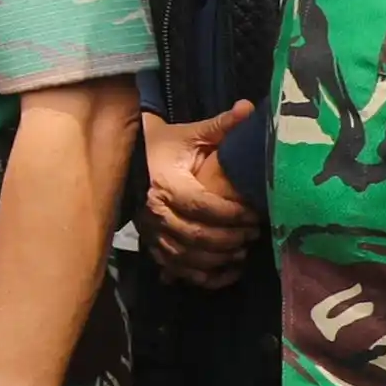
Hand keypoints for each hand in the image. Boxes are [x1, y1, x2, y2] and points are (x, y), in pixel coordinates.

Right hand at [142, 100, 258, 285]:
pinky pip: (177, 268)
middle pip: (196, 236)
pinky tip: (226, 273)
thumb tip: (249, 108)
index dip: (232, 214)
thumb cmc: (163, 146)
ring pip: (186, 256)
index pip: (202, 206)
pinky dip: (202, 276)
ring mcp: (150, 231)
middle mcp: (154, 212)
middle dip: (230, 238)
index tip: (255, 213)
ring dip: (218, 258)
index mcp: (166, 184)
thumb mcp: (191, 133)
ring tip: (242, 251)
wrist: (129, 160)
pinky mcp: (151, 244)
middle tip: (254, 234)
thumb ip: (221, 125)